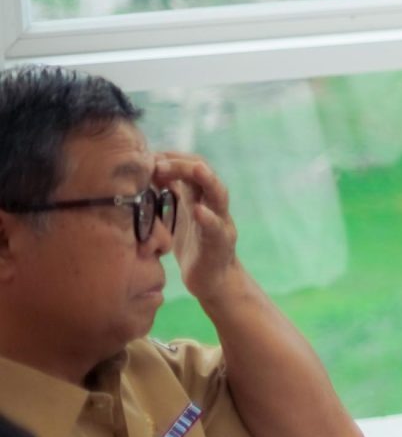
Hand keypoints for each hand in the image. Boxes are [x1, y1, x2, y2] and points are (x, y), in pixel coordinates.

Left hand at [153, 152, 242, 298]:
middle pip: (204, 174)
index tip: (149, 156)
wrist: (213, 281)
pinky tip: (199, 211)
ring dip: (207, 180)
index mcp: (199, 197)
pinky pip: (216, 228)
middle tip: (157, 163)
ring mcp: (220, 222)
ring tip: (196, 170)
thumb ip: (168, 196)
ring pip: (219, 194)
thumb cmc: (193, 247)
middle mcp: (213, 205)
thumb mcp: (177, 216)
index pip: (191, 166)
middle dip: (182, 164)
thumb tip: (146, 174)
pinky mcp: (221, 243)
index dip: (172, 157)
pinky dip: (209, 218)